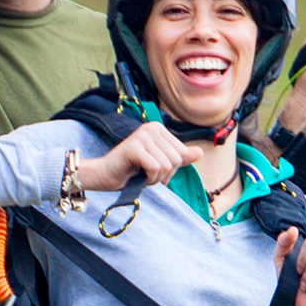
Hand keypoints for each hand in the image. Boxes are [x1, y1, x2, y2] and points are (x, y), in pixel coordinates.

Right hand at [76, 122, 201, 192]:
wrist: (105, 175)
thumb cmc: (131, 170)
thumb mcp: (160, 164)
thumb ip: (180, 158)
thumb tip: (201, 153)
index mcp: (159, 128)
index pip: (182, 153)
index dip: (172, 169)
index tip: (155, 170)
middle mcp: (151, 127)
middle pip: (176, 159)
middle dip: (165, 174)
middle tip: (148, 174)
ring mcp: (142, 135)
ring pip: (166, 165)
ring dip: (156, 178)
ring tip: (142, 175)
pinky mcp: (134, 147)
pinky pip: (155, 168)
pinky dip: (149, 178)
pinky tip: (138, 176)